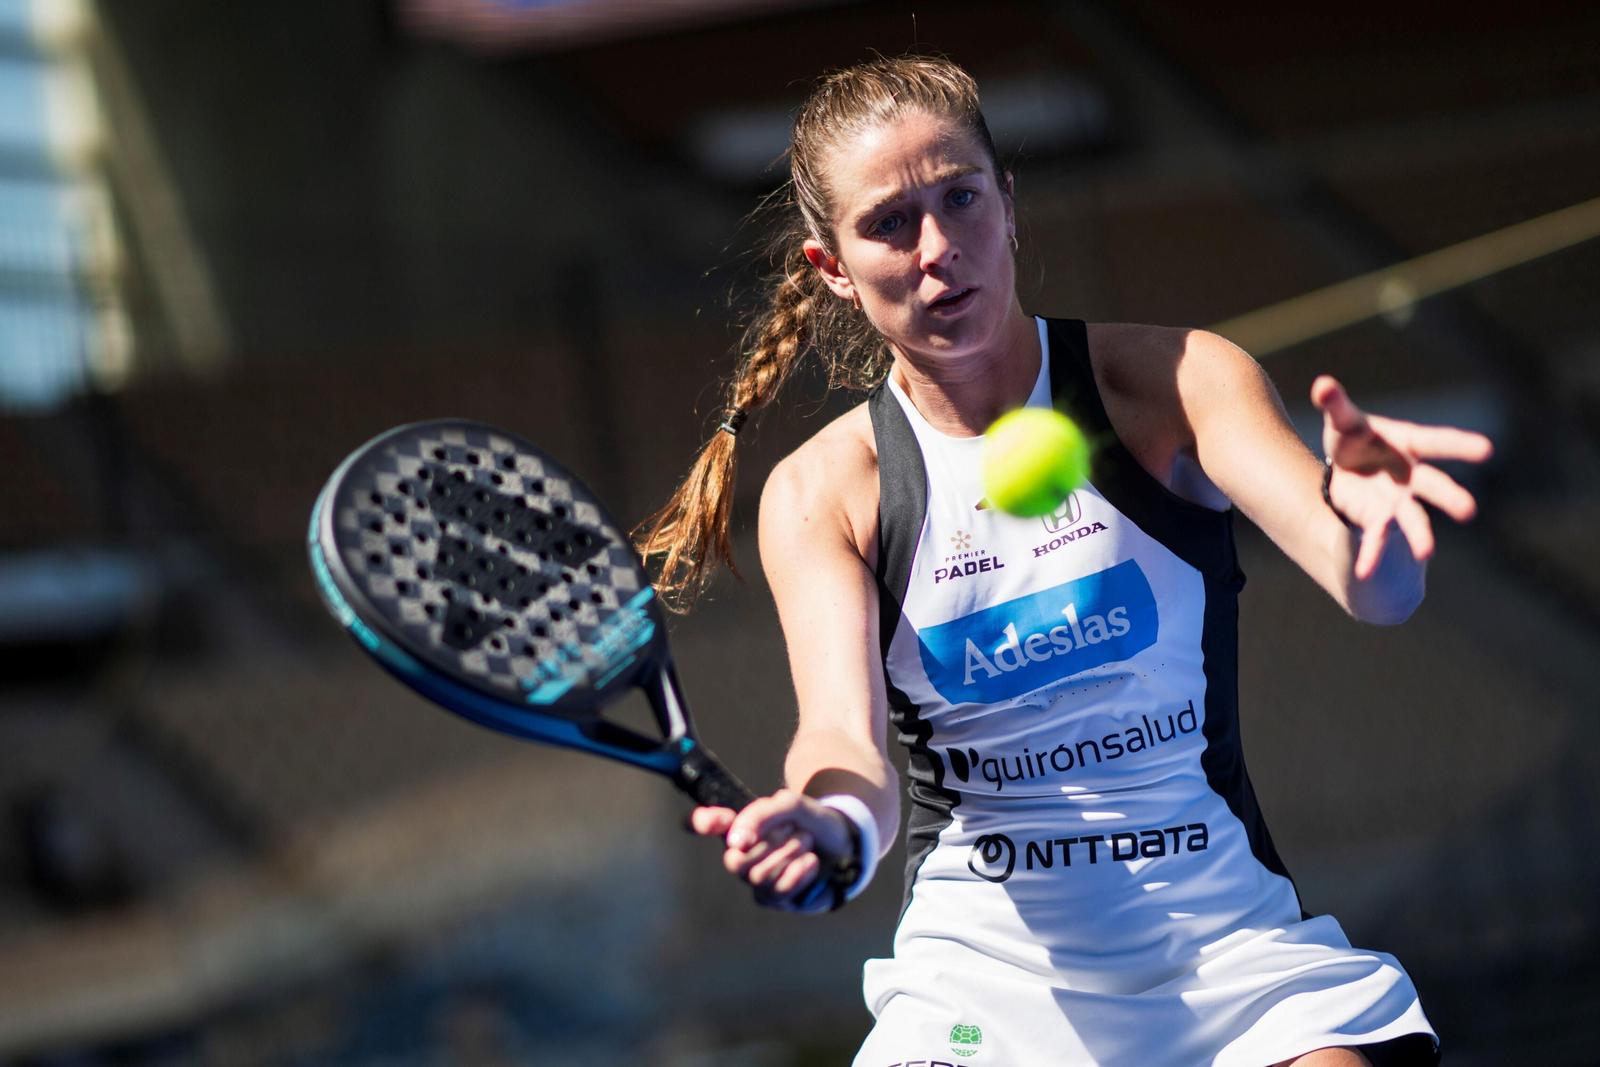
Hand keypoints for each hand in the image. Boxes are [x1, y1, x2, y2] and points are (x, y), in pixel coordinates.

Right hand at [689, 788, 853, 908]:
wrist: (847, 843)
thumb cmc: (814, 822)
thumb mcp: (792, 805)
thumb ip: (762, 814)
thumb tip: (736, 840)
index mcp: (740, 826)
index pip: (702, 824)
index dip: (700, 822)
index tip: (721, 819)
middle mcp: (742, 854)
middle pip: (733, 860)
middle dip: (769, 843)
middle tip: (795, 829)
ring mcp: (757, 879)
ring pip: (757, 876)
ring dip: (788, 854)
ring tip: (807, 842)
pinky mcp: (775, 898)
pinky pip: (776, 892)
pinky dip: (797, 873)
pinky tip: (811, 862)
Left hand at [1312, 375, 1493, 578]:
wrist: (1345, 466)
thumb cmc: (1354, 436)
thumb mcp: (1343, 420)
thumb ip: (1335, 405)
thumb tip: (1322, 385)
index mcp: (1407, 443)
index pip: (1434, 442)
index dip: (1459, 445)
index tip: (1486, 450)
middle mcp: (1410, 474)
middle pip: (1432, 484)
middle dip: (1448, 496)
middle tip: (1468, 510)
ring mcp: (1397, 499)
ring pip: (1412, 518)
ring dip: (1419, 534)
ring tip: (1426, 552)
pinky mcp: (1377, 518)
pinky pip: (1375, 538)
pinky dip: (1371, 554)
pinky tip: (1364, 571)